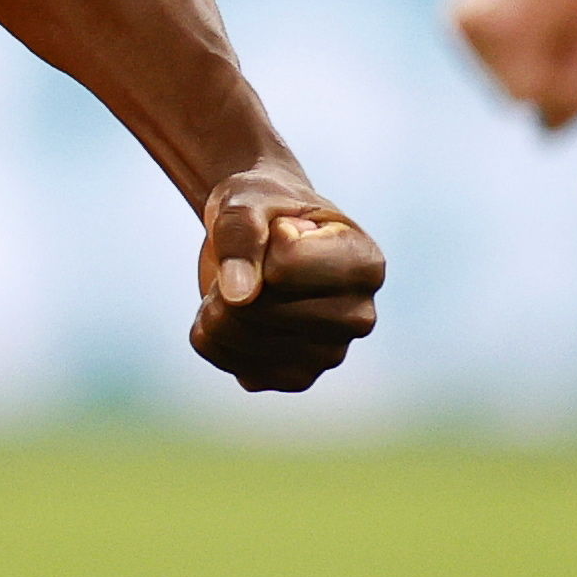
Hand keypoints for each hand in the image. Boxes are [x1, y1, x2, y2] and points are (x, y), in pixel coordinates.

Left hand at [190, 166, 382, 392]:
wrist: (263, 235)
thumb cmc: (265, 208)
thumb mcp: (248, 199)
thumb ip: (241, 234)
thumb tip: (239, 296)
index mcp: (366, 265)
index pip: (284, 266)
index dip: (260, 242)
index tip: (278, 229)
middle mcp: (358, 317)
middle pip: (258, 308)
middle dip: (233, 276)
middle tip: (252, 259)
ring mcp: (328, 355)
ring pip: (235, 335)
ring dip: (218, 301)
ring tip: (245, 282)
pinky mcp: (292, 378)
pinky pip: (221, 356)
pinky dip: (211, 329)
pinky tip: (237, 312)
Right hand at [443, 0, 576, 127]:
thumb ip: (576, 102)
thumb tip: (543, 138)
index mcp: (504, 31)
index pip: (531, 99)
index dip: (561, 79)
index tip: (575, 38)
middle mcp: (468, 28)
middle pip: (508, 94)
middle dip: (541, 75)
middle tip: (563, 27)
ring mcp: (454, 21)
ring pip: (496, 80)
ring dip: (525, 64)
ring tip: (545, 16)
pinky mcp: (452, 15)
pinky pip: (485, 60)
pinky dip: (508, 51)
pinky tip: (523, 15)